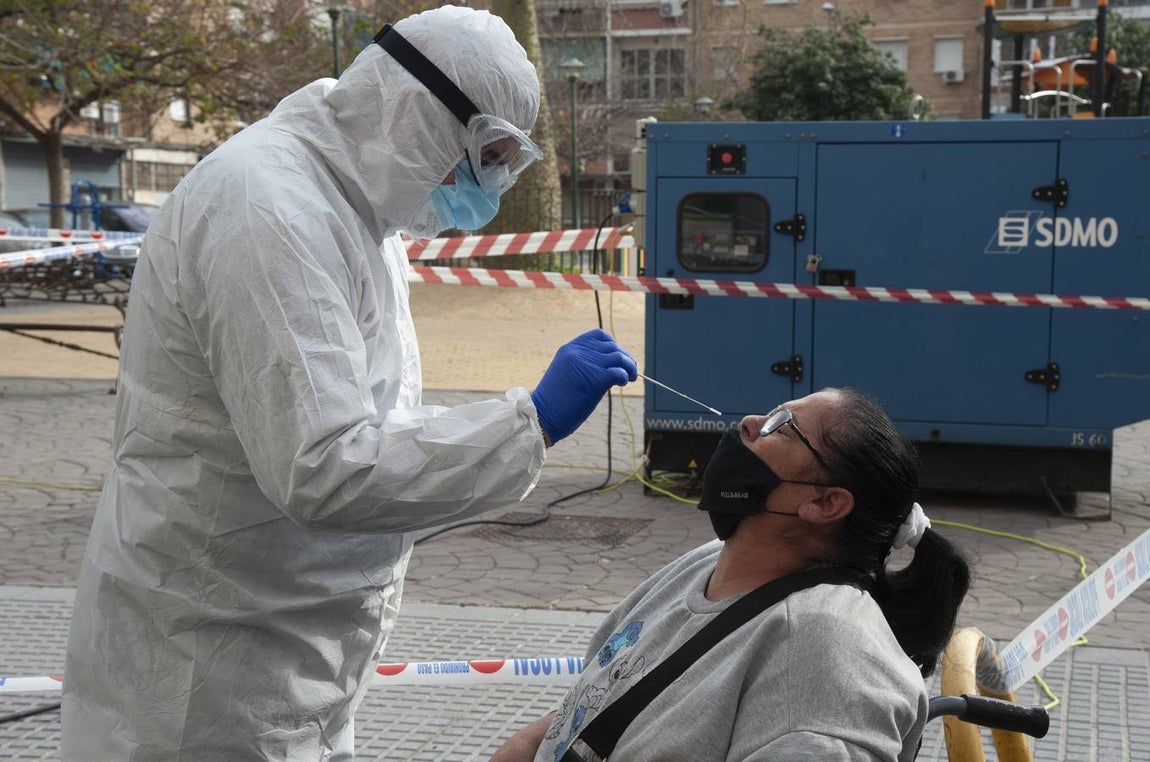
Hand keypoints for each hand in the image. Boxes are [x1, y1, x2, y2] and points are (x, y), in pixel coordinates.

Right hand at [530, 329, 636, 444]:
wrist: (543, 416)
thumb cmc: (554, 401)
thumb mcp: (566, 373)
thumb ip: (584, 365)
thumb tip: (611, 366)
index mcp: (569, 348)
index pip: (600, 335)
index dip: (613, 345)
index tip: (617, 358)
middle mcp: (578, 352)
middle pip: (613, 346)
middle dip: (626, 358)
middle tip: (630, 371)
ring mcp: (587, 363)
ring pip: (619, 357)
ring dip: (630, 367)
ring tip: (630, 378)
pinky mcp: (595, 378)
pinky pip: (619, 372)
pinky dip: (625, 377)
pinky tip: (623, 383)